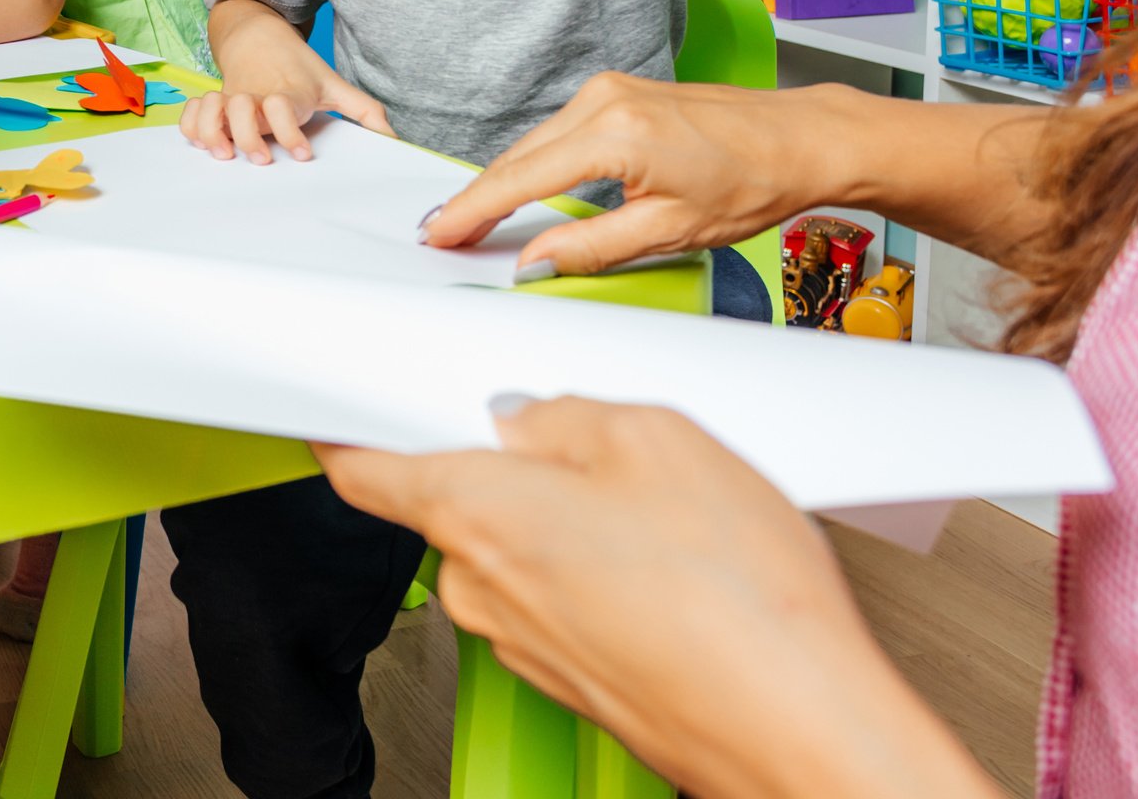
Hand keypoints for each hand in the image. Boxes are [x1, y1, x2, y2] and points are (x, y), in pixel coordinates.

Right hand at [179, 34, 394, 164]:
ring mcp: (230, 97)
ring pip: (211, 108)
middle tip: (261, 159)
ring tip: (223, 154)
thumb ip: (365, 112)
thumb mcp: (335, 84)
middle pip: (242, 109)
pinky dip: (191, 126)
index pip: (284, 107)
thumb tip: (395, 139)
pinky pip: (192, 112)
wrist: (259, 35)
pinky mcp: (212, 101)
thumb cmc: (299, 68)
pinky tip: (203, 143)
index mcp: (287, 93)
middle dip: (248, 136)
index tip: (303, 154)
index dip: (291, 132)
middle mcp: (256, 95)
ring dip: (213, 131)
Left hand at [312, 401, 989, 798]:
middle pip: (458, 503)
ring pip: (519, 552)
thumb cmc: (733, 600)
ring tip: (663, 518)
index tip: (339, 409)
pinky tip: (673, 570)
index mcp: (472, 515)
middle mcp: (479, 590)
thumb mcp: (653, 439)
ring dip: (568, 524)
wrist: (798, 730)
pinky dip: (602, 577)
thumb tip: (528, 418)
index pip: (363, 470)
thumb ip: (566, 415)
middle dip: (514, 468)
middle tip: (594, 446)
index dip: (346, 431)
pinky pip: (562, 600)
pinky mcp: (572, 680)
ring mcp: (524, 644)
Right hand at [424, 74, 849, 275]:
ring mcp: (609, 89)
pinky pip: (558, 130)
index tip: (440, 234)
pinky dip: (536, 160)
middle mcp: (603, 100)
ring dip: (506, 179)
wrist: (800, 138)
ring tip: (476, 219)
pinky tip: (526, 186)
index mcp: (614, 134)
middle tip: (444, 234)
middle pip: (518, 157)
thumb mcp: (670, 231)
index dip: (473, 211)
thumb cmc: (753, 181)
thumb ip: (591, 247)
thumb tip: (534, 261)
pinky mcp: (618, 90)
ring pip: (535, 143)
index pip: (521, 179)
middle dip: (478, 197)